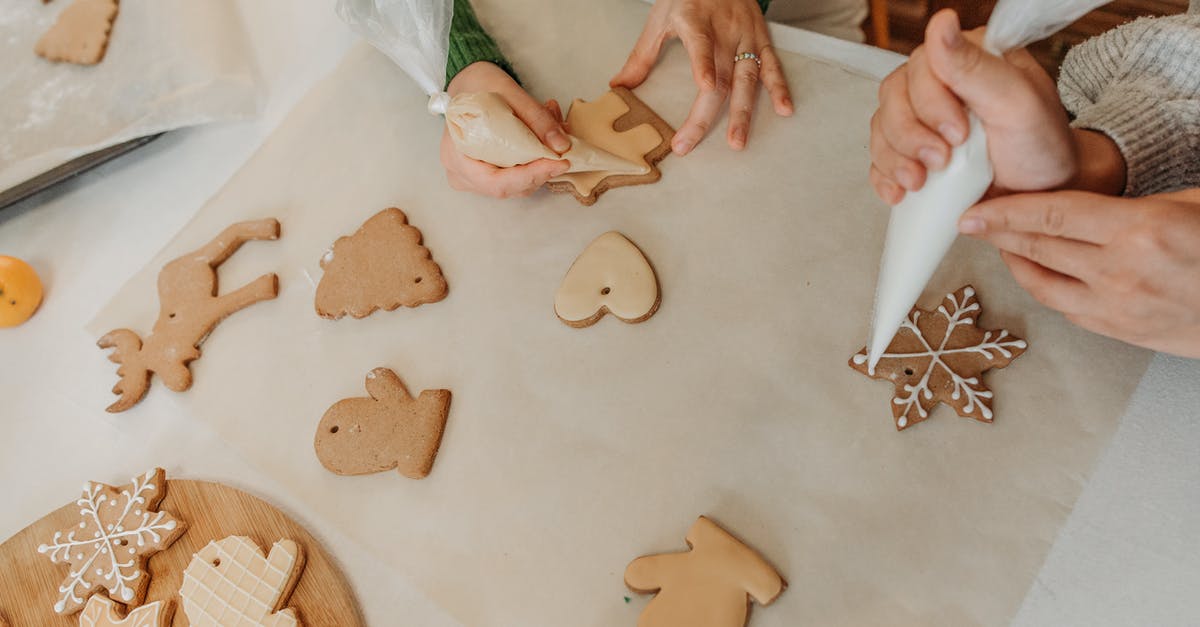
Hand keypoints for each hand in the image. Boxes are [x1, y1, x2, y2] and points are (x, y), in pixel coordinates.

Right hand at [441, 62, 570, 198]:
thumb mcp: (508, 92)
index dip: (530, 176)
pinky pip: (515, 178)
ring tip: (555, 136)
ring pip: (516, 186)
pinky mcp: (487, 175)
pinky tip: (545, 143)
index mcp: (457, 156)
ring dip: (542, 166)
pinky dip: (535, 164)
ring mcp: (473, 178)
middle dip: (541, 171)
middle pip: (509, 187)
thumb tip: (561, 145)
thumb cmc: (479, 85)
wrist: (468, 84)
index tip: (559, 163)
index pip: (496, 182)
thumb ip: (536, 118)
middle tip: (563, 150)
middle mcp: (462, 174)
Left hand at [611, 0, 792, 153]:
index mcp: (696, 22)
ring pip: (746, 79)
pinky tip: (784, 109)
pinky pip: (772, 66)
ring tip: (737, 141)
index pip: (701, 44)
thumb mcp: (660, 19)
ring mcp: (745, 37)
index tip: (705, 86)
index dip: (703, 65)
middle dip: (704, 114)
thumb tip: (620, 86)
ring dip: (742, 113)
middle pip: (719, 77)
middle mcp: (725, 32)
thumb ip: (642, 55)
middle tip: (689, 142)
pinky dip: (779, 88)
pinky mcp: (761, 40)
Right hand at [869, 10, 1082, 204]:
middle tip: (941, 161)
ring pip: (882, 128)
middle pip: (893, 98)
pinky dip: (885, 176)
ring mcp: (922, 118)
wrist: (1041, 194)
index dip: (929, 104)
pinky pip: (878, 158)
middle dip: (911, 136)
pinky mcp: (911, 150)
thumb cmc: (1040, 146)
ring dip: (895, 159)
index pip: (920, 67)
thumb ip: (975, 65)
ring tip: (922, 181)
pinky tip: (902, 190)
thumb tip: (941, 22)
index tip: (958, 135)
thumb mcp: (1017, 103)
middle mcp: (940, 84)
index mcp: (968, 59)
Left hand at [959, 189, 1199, 356]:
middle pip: (1038, 250)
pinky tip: (1039, 274)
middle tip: (974, 223)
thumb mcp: (1192, 203)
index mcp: (1140, 230)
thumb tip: (1088, 201)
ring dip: (1016, 265)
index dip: (1003, 213)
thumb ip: (1136, 204)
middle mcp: (1122, 273)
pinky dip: (1046, 290)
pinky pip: (1068, 310)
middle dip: (999, 235)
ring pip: (1044, 286)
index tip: (973, 212)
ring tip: (1002, 246)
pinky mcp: (1124, 333)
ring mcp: (1120, 309)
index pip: (1050, 216)